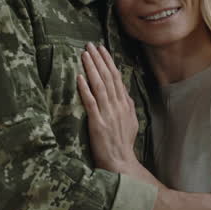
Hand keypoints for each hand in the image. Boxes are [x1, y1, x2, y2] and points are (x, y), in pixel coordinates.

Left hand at [77, 43, 138, 170]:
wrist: (121, 163)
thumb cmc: (123, 144)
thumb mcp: (131, 122)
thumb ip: (128, 106)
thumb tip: (126, 94)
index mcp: (125, 104)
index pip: (116, 77)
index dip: (108, 62)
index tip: (101, 49)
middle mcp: (117, 106)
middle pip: (108, 77)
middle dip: (98, 59)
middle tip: (89, 45)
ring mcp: (108, 114)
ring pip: (99, 86)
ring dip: (91, 69)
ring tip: (84, 55)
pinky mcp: (98, 124)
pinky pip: (91, 103)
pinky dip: (85, 89)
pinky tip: (79, 77)